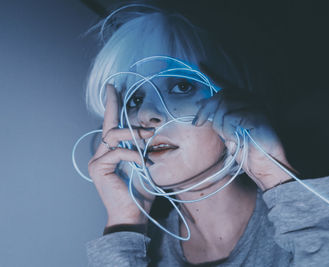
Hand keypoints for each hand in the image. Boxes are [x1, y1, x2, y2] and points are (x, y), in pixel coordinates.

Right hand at [88, 84, 154, 226]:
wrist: (134, 215)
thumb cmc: (140, 192)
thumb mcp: (145, 164)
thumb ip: (142, 148)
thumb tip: (150, 131)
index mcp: (111, 152)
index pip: (111, 124)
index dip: (112, 104)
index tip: (114, 87)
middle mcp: (101, 154)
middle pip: (111, 127)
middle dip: (129, 120)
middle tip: (149, 126)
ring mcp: (97, 161)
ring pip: (113, 136)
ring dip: (134, 136)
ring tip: (149, 141)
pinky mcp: (98, 168)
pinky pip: (117, 152)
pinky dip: (133, 155)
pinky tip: (142, 162)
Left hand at [193, 64, 292, 189]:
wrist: (264, 166)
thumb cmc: (247, 151)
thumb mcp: (228, 131)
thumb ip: (218, 117)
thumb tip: (201, 105)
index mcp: (245, 101)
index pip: (227, 85)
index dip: (212, 74)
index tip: (201, 65)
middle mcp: (253, 100)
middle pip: (221, 96)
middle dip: (206, 111)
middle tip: (199, 123)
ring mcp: (257, 106)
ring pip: (224, 107)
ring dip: (221, 126)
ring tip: (231, 137)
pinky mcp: (258, 116)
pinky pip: (231, 118)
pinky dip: (229, 131)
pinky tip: (238, 138)